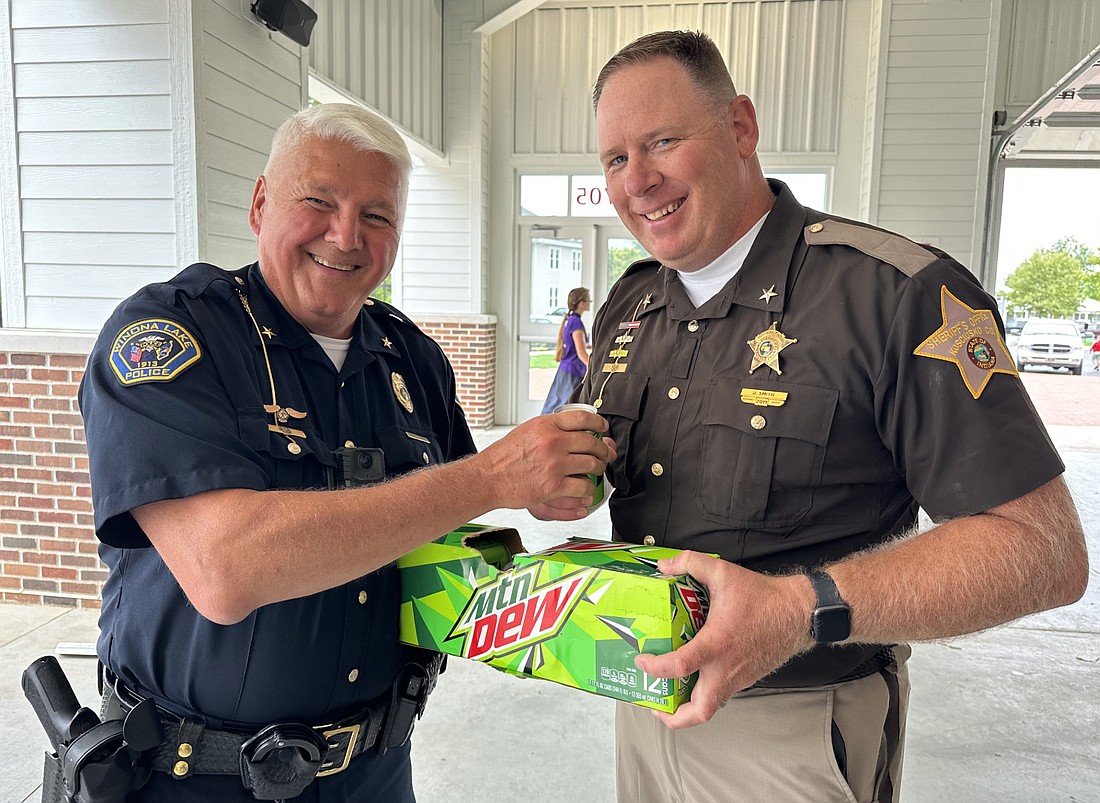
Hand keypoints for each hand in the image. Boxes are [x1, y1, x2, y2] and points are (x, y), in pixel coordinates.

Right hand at [476, 410, 616, 514]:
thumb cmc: (504, 457)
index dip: (598, 424)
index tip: (603, 429)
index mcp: (546, 425)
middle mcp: (553, 441)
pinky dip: (588, 489)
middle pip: (591, 442)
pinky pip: (582, 486)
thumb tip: (571, 430)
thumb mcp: (527, 431)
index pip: (582, 418)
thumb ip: (549, 429)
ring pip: (591, 464)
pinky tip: (586, 489)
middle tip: (605, 453)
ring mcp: (555, 464)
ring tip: (597, 470)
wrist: (489, 477)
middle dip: (603, 449)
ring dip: (599, 468)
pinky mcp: (554, 485)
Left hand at [633, 551, 813, 728]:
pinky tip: (694, 676)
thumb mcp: (723, 572)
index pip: (680, 666)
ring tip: (669, 693)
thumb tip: (665, 565)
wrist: (797, 613)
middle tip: (655, 702)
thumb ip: (690, 563)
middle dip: (673, 715)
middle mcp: (726, 669)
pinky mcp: (745, 679)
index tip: (643, 660)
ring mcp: (737, 678)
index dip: (655, 668)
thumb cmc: (763, 598)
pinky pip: (721, 694)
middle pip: (699, 711)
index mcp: (717, 644)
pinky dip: (704, 692)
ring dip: (688, 707)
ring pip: (710, 707)